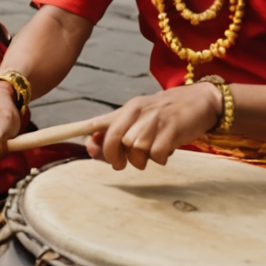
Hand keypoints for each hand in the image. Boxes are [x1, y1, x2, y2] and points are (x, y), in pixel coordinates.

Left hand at [85, 85, 222, 171]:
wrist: (200, 100)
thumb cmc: (166, 115)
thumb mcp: (139, 118)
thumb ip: (117, 132)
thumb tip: (93, 150)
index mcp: (126, 110)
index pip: (98, 123)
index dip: (79, 134)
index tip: (65, 143)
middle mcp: (137, 112)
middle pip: (115, 140)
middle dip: (114, 157)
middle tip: (120, 165)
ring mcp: (155, 120)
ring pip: (135, 148)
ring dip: (141, 159)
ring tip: (151, 154)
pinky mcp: (173, 129)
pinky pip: (157, 153)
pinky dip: (160, 159)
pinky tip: (165, 153)